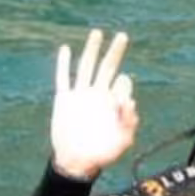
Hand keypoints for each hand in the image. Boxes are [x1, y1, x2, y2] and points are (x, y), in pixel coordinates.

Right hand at [50, 29, 138, 179]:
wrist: (76, 161)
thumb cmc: (102, 154)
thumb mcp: (123, 141)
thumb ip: (129, 122)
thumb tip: (130, 100)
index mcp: (113, 103)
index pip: (123, 84)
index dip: (126, 86)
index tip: (122, 98)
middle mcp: (98, 95)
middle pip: (107, 67)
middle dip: (115, 52)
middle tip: (123, 36)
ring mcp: (81, 95)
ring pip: (86, 66)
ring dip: (91, 50)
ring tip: (97, 33)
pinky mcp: (64, 100)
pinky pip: (63, 78)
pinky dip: (64, 64)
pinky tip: (66, 49)